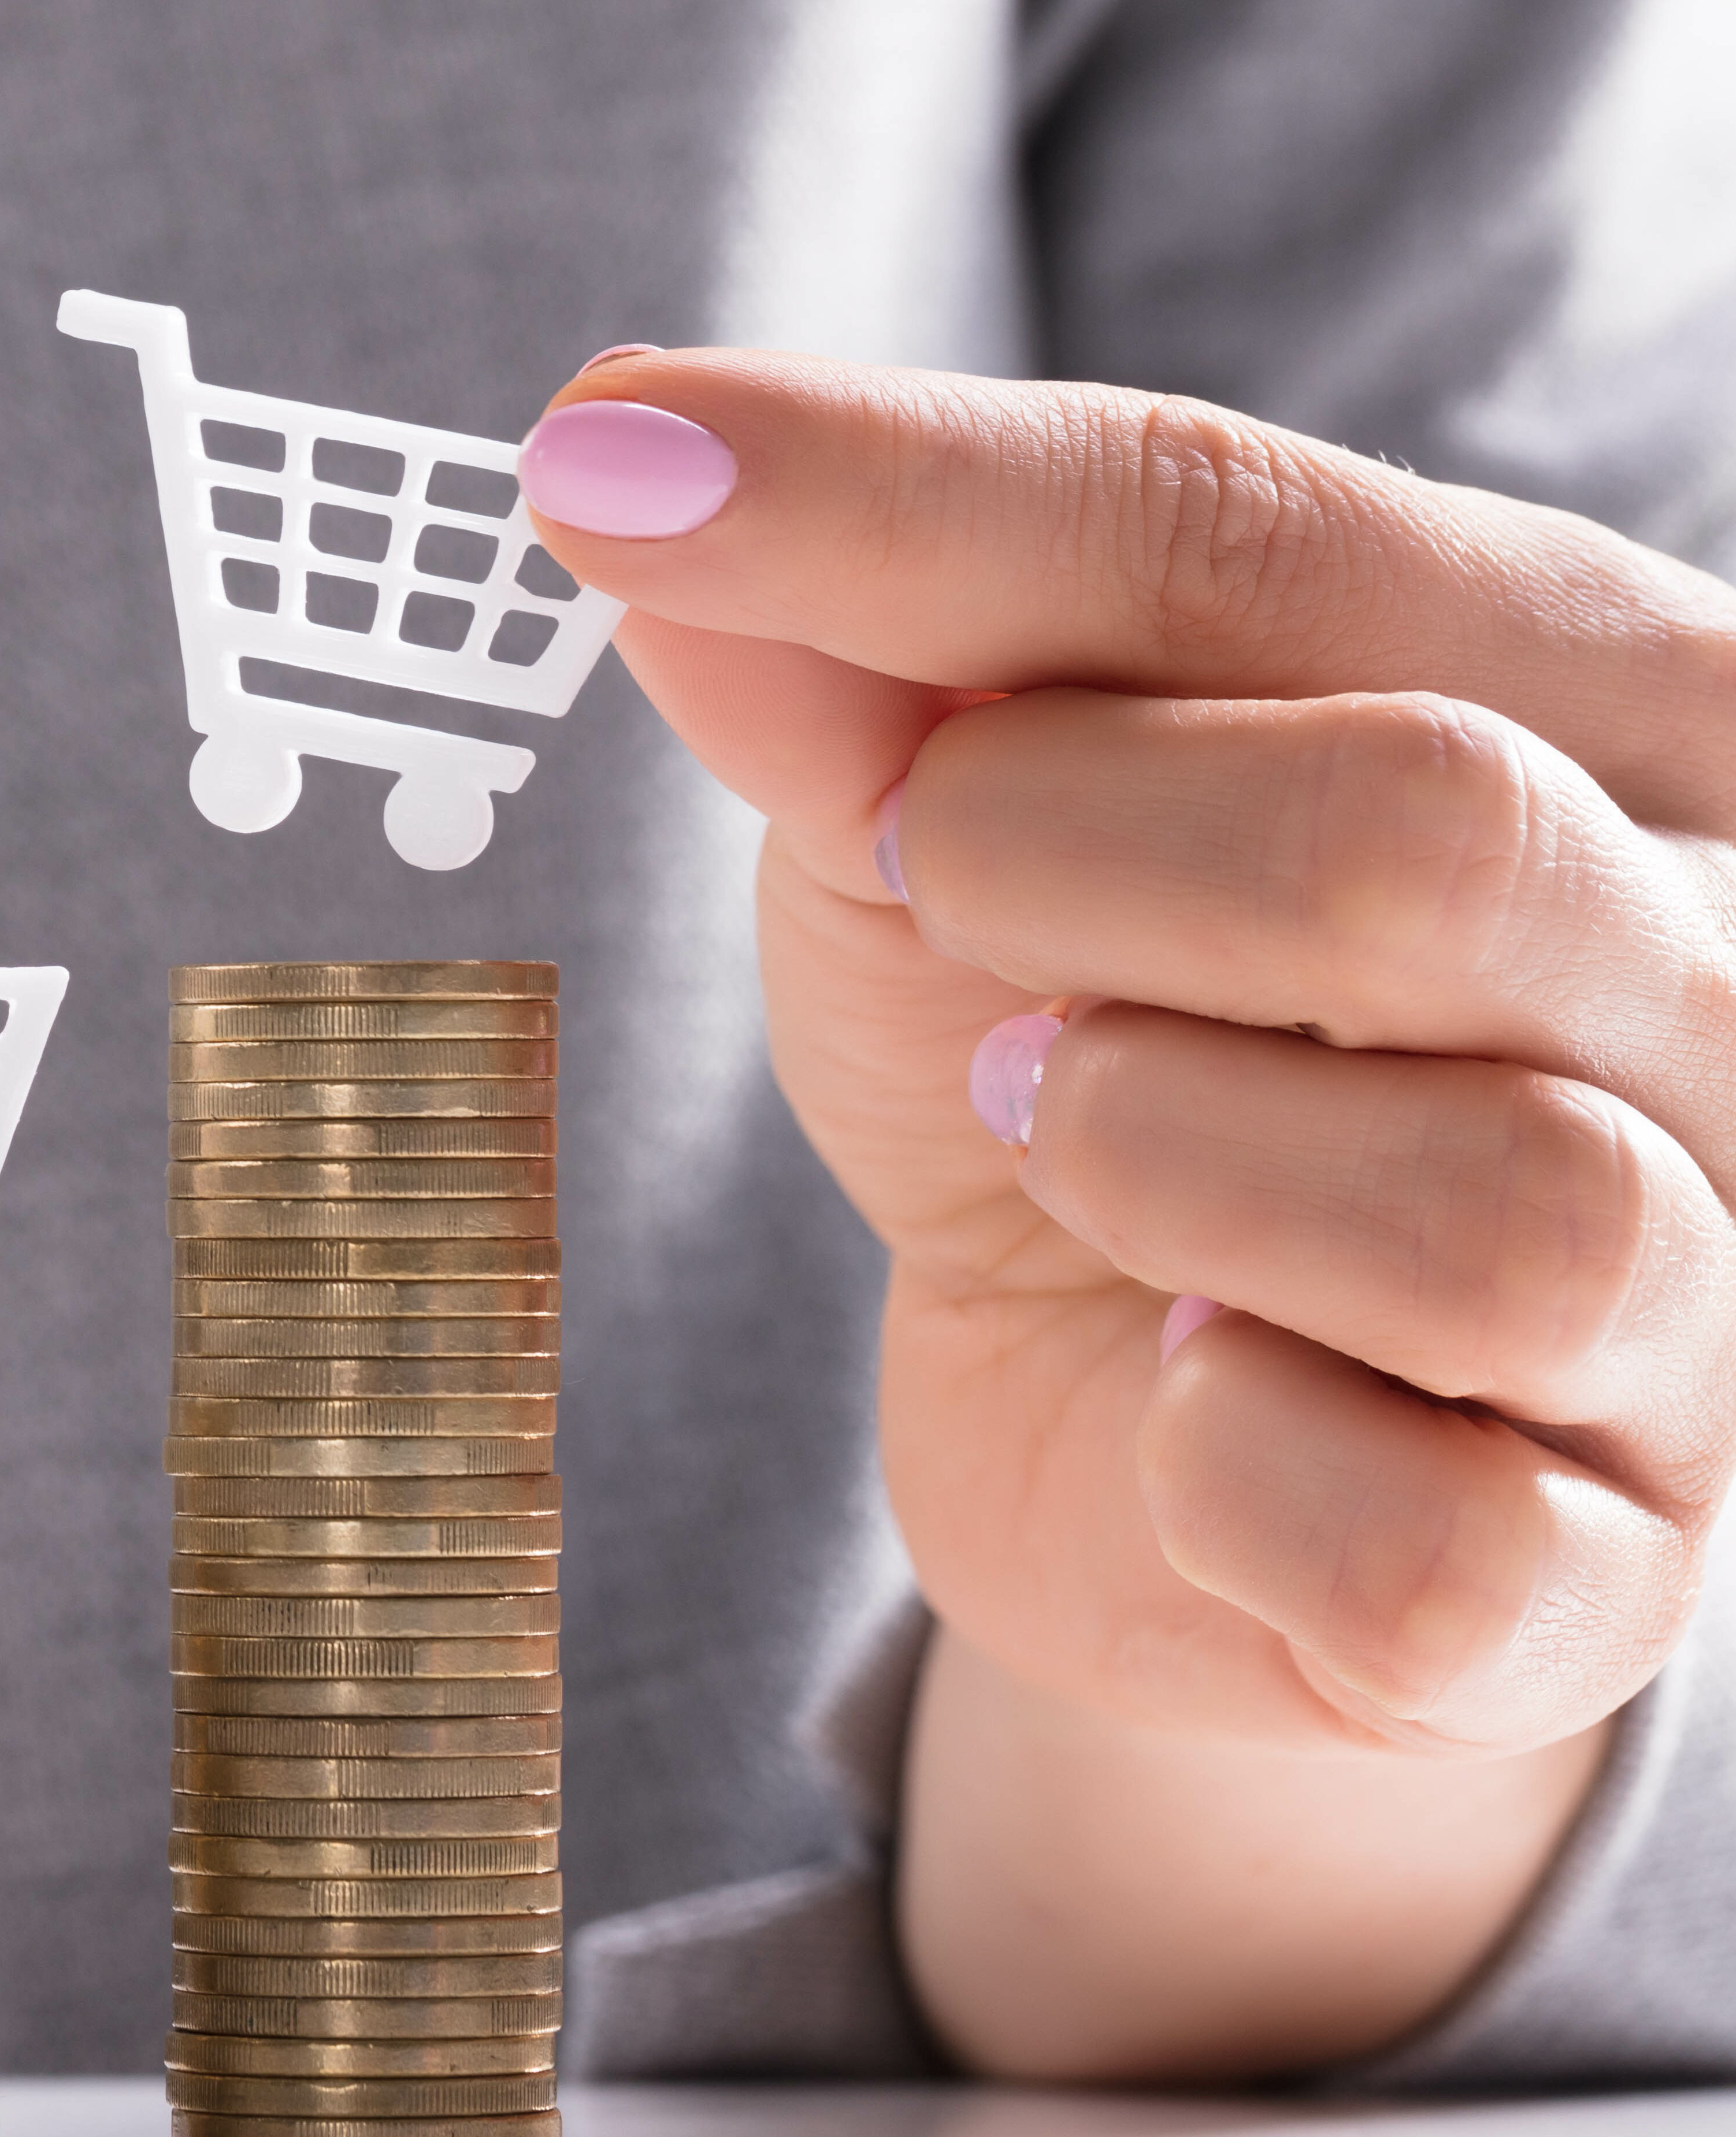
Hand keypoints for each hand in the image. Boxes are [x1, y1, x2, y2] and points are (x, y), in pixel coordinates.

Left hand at [515, 354, 1735, 2076]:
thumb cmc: (1080, 1037)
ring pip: (1489, 1206)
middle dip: (1072, 869)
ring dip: (1151, 1158)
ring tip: (1066, 1140)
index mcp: (1621, 704)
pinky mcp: (1589, 1584)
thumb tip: (630, 457)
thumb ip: (846, 648)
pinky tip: (1180, 1389)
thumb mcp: (932, 811)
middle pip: (1427, 836)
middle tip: (954, 917)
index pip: (1251, 530)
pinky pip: (1428, 1537)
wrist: (1121, 1407)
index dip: (907, 504)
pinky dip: (1232, 1467)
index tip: (605, 460)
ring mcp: (1712, 1302)